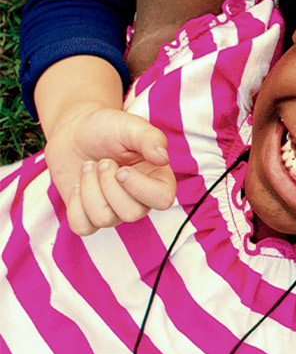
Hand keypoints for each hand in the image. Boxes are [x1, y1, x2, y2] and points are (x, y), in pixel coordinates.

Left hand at [45, 106, 176, 235]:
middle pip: (131, 213)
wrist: (74, 131)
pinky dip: (75, 206)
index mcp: (157, 178)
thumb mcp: (131, 126)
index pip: (162, 200)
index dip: (140, 188)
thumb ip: (150, 138)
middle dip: (108, 185)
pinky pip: (83, 227)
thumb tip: (163, 158)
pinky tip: (77, 186)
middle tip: (102, 161)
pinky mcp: (88, 215)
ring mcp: (113, 210)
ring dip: (89, 188)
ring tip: (88, 167)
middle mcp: (138, 199)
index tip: (121, 169)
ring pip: (103, 219)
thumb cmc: (107, 127)